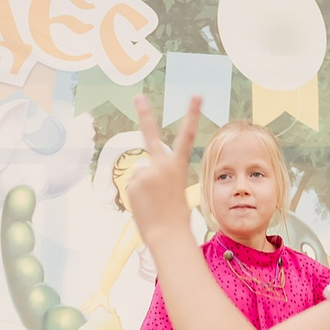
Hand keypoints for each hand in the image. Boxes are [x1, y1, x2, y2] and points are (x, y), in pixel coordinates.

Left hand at [126, 92, 201, 242]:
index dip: (192, 115)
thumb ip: (158, 174)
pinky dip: (136, 194)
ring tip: (152, 201)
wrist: (167, 234)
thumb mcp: (172, 189)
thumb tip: (140, 170)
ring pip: (140, 172)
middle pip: (150, 135)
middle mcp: (161, 165)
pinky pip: (133, 184)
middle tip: (138, 96)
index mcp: (178, 166)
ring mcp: (145, 172)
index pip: (187, 136)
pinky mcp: (133, 182)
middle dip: (145, 113)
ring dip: (143, 185)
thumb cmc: (175, 215)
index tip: (197, 95)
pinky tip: (145, 204)